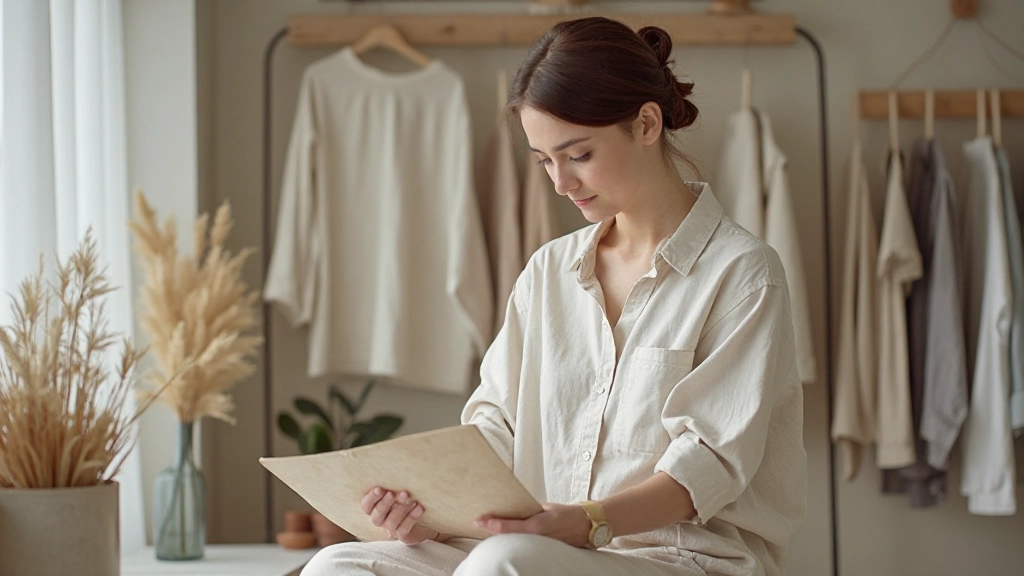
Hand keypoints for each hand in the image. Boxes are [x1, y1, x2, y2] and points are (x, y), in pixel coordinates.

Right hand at [361, 487, 444, 544]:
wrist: (423, 519)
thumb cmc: (405, 499)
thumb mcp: (398, 491)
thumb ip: (393, 484)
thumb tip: (396, 464)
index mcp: (374, 508)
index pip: (366, 505)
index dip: (371, 498)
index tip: (380, 488)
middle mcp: (380, 519)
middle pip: (377, 514)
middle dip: (386, 503)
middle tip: (393, 493)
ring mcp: (390, 529)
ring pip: (391, 521)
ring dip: (400, 508)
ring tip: (410, 497)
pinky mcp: (402, 536)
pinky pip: (404, 528)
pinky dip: (412, 517)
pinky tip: (419, 507)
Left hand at [475, 503, 590, 547]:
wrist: (585, 526)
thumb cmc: (565, 513)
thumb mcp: (545, 507)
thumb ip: (529, 511)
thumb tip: (514, 510)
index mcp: (536, 526)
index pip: (507, 526)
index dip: (491, 523)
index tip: (479, 519)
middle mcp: (536, 538)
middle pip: (507, 537)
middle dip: (492, 530)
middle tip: (479, 522)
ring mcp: (539, 546)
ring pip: (514, 542)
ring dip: (502, 536)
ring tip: (488, 528)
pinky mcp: (543, 551)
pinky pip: (524, 545)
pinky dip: (514, 540)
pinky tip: (506, 536)